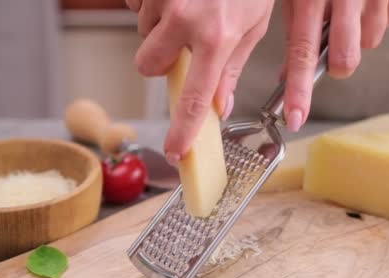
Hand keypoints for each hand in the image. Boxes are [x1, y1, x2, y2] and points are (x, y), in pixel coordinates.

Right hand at [126, 0, 274, 163]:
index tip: (175, 151)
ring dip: (160, 28)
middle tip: (183, 45)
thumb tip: (219, 106)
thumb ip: (232, 68)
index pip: (192, 99)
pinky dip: (151, 4)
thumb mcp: (253, 24)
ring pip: (142, 32)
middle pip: (148, 65)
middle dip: (161, 61)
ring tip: (188, 7)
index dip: (182, 131)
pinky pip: (135, 4)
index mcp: (217, 37)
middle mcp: (184, 19)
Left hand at [280, 0, 388, 131]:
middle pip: (345, 59)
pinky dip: (380, 18)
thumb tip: (286, 76)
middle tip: (335, 46)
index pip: (302, 53)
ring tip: (352, 11)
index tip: (295, 118)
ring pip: (371, 41)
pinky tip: (368, 2)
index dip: (298, 90)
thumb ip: (294, 30)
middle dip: (340, 64)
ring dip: (360, 35)